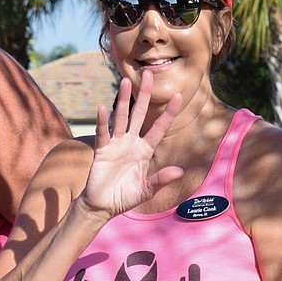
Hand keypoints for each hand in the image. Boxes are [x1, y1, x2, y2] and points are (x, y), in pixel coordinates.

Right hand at [79, 72, 183, 220]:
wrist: (103, 206)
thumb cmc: (125, 197)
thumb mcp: (146, 190)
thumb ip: (161, 179)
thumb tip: (179, 171)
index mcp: (145, 151)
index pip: (159, 128)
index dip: (168, 113)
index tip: (179, 96)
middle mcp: (131, 143)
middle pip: (139, 114)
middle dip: (144, 96)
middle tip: (149, 74)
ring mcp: (116, 144)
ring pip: (121, 118)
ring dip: (123, 101)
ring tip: (126, 81)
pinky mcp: (102, 150)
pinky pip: (103, 134)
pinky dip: (103, 122)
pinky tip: (103, 109)